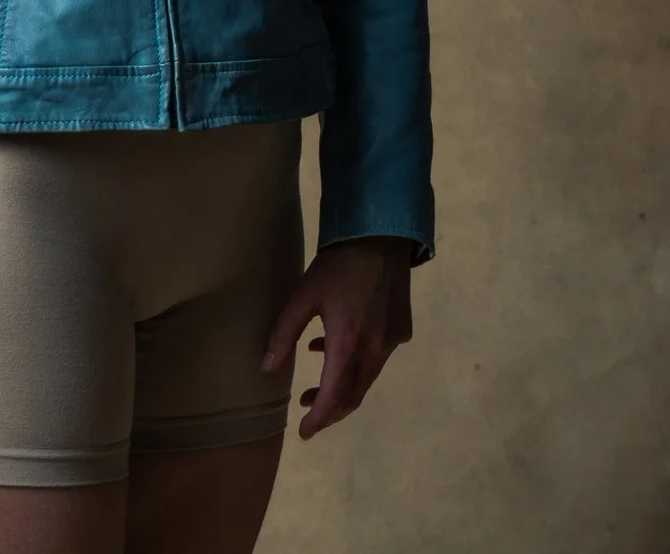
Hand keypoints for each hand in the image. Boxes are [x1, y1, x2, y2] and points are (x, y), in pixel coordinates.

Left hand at [260, 235, 416, 439]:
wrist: (382, 237)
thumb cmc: (338, 265)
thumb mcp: (303, 296)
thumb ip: (283, 334)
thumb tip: (267, 368)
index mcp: (347, 344)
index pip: (332, 396)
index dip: (317, 418)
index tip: (304, 432)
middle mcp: (374, 350)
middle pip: (353, 396)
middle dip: (329, 410)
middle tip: (307, 412)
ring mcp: (392, 342)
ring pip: (366, 379)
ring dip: (342, 388)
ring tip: (316, 384)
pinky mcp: (402, 331)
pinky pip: (378, 359)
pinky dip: (357, 365)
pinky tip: (336, 349)